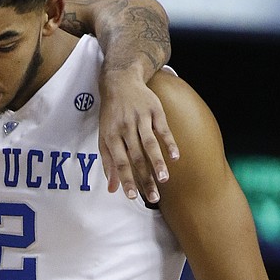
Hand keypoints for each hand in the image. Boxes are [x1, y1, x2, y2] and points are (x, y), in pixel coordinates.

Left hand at [98, 71, 178, 202]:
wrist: (120, 82)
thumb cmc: (111, 114)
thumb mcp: (104, 135)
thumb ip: (108, 163)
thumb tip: (112, 189)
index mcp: (111, 135)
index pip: (119, 162)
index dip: (126, 180)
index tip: (133, 197)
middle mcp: (125, 128)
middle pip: (136, 157)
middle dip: (145, 179)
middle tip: (154, 198)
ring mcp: (141, 118)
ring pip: (149, 143)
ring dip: (157, 162)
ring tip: (164, 179)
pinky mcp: (155, 110)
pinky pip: (163, 129)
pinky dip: (169, 143)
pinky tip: (175, 157)